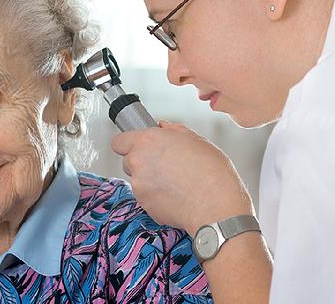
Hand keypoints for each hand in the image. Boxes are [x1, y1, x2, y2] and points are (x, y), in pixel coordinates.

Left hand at [111, 121, 254, 234]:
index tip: (138, 147)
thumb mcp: (198, 141)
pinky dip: (156, 197)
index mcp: (149, 140)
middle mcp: (139, 161)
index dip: (129, 144)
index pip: (119, 141)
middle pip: (128, 161)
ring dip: (150, 181)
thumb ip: (175, 131)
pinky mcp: (144, 204)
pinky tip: (175, 196)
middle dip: (142, 163)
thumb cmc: (212, 173)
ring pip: (137, 180)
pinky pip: (146, 198)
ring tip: (174, 183)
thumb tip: (164, 127)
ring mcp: (139, 184)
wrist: (215, 206)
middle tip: (164, 166)